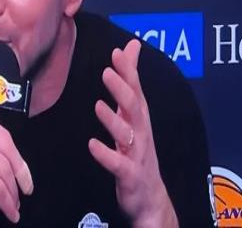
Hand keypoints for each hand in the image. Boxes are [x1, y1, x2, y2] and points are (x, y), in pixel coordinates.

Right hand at [0, 104, 32, 227]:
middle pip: (8, 153)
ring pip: (4, 172)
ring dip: (12, 192)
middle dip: (19, 176)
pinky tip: (10, 211)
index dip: (18, 159)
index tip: (24, 173)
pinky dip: (7, 203)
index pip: (5, 136)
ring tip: (14, 203)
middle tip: (25, 189)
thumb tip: (15, 154)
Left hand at [88, 40, 177, 226]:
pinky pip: (118, 164)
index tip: (117, 52)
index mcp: (138, 115)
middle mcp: (140, 131)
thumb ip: (130, 79)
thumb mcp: (133, 111)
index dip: (127, 71)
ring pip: (127, 135)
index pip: (135, 88)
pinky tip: (92, 145)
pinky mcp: (129, 174)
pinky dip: (106, 154)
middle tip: (107, 72)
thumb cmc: (138, 147)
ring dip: (113, 120)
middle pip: (134, 107)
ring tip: (98, 105)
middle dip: (122, 89)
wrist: (149, 195)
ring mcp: (136, 153)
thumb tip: (131, 45)